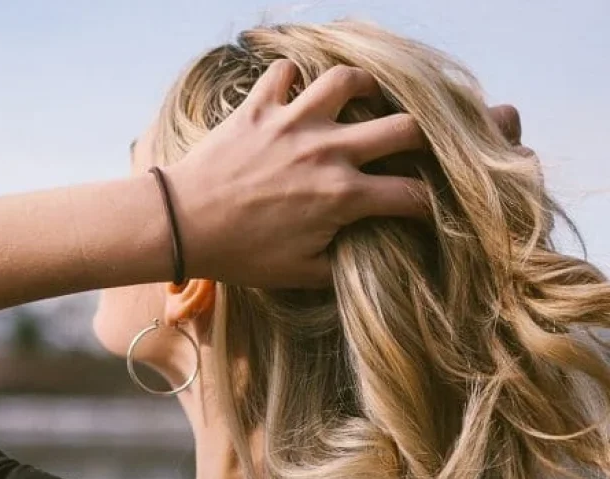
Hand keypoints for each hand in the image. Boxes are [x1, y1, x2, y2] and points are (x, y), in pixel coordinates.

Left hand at [165, 61, 428, 288]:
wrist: (182, 226)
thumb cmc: (240, 255)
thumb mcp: (299, 274)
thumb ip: (342, 265)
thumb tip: (367, 256)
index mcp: (342, 196)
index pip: (410, 195)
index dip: (428, 205)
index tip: (424, 208)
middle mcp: (327, 151)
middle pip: (403, 127)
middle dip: (422, 139)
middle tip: (413, 147)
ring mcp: (293, 123)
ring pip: (349, 80)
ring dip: (365, 88)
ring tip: (366, 98)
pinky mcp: (259, 107)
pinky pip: (286, 72)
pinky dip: (294, 78)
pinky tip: (295, 92)